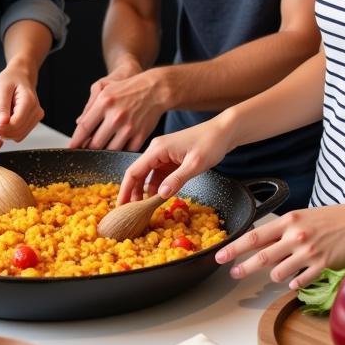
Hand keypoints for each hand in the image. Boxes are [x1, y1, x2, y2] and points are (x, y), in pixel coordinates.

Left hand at [0, 63, 44, 144]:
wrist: (20, 76)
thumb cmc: (10, 80)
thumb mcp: (1, 89)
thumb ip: (1, 107)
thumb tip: (1, 124)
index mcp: (28, 101)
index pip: (16, 123)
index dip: (1, 130)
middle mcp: (36, 111)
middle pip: (18, 132)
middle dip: (2, 133)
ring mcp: (36, 117)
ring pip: (18, 136)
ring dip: (5, 134)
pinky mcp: (33, 122)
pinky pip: (20, 134)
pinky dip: (9, 133)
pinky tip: (2, 125)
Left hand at [69, 59, 166, 150]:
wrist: (155, 89)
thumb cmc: (129, 89)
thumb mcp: (106, 89)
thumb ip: (90, 106)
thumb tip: (79, 124)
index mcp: (104, 102)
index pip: (84, 128)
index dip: (76, 141)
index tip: (71, 147)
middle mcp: (116, 116)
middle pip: (95, 143)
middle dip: (89, 148)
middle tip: (87, 149)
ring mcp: (129, 127)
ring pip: (109, 150)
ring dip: (104, 152)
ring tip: (102, 148)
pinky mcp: (140, 135)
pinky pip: (125, 151)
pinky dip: (119, 151)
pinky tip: (117, 146)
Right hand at [116, 119, 231, 203]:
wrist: (224, 131)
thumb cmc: (211, 143)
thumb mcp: (195, 164)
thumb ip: (177, 179)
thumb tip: (160, 195)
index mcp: (157, 149)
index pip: (134, 172)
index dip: (125, 190)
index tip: (120, 207)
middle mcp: (156, 150)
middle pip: (138, 174)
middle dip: (133, 193)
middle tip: (131, 214)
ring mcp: (164, 154)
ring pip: (148, 176)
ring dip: (145, 192)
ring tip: (143, 210)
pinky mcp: (171, 158)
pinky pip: (159, 175)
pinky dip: (157, 187)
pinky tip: (158, 199)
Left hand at [215, 200, 344, 289]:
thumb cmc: (336, 218)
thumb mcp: (305, 217)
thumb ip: (285, 230)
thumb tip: (265, 243)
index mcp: (289, 220)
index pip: (254, 235)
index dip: (235, 247)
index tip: (220, 255)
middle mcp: (296, 236)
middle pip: (260, 256)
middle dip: (242, 267)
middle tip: (232, 274)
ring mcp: (308, 252)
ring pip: (278, 272)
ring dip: (274, 275)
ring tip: (278, 273)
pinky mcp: (322, 265)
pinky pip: (299, 281)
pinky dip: (293, 283)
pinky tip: (294, 282)